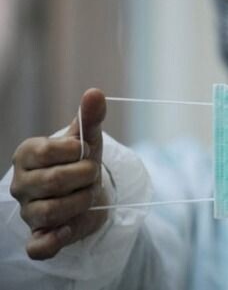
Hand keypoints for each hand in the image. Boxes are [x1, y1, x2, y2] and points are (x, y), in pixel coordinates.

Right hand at [9, 88, 108, 259]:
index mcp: (27, 154)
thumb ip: (90, 117)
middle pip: (53, 182)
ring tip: (87, 195)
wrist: (88, 192)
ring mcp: (27, 212)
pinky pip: (39, 246)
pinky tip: (68, 229)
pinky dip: (54, 241)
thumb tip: (95, 92)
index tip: (85, 152)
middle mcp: (21, 184)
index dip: (77, 152)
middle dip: (84, 177)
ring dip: (81, 202)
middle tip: (91, 175)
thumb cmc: (82, 161)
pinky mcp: (38, 236)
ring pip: (52, 212)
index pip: (49, 150)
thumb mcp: (88, 138)